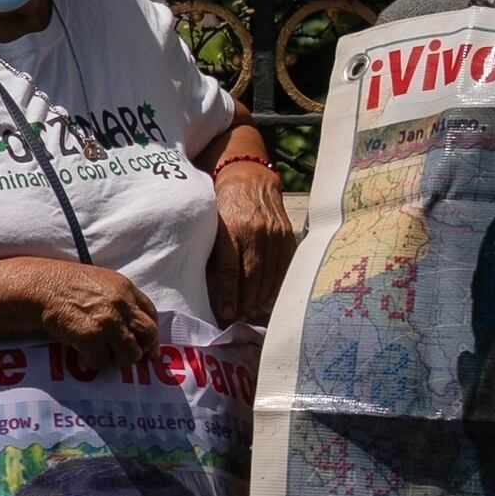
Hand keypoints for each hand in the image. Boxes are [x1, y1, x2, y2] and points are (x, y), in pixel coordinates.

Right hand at [17, 255, 162, 370]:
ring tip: (105, 355)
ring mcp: (108, 323)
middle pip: (148, 334)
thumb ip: (120, 298)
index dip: (152, 333)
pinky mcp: (91, 339)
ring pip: (131, 354)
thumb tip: (133, 325)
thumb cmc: (67, 284)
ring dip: (119, 359)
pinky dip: (95, 363)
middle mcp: (121, 305)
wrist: (41, 288)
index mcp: (125, 288)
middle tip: (130, 355)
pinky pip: (104, 362)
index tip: (148, 345)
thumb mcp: (101, 281)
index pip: (151, 314)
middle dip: (142, 349)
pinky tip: (86, 355)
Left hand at [205, 142, 295, 325]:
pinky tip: (268, 296)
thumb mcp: (211, 223)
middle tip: (239, 318)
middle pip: (252, 275)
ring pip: (269, 274)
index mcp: (233, 228)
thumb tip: (207, 287)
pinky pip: (284, 266)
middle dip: (245, 301)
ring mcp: (275, 233)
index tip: (226, 313)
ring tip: (251, 311)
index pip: (230, 269)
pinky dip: (276, 284)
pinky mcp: (287, 234)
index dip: (228, 294)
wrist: (250, 177)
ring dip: (260, 297)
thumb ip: (211, 251)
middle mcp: (256, 231)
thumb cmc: (222, 203)